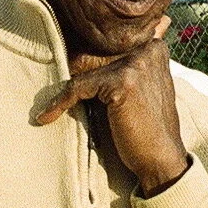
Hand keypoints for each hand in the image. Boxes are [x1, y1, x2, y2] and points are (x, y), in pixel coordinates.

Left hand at [36, 17, 188, 195]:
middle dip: (76, 77)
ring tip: (50, 111)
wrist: (161, 159)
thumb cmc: (148, 128)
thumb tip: (99, 54)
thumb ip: (128, 69)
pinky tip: (46, 118)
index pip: (108, 52)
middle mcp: (148, 51)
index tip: (69, 79)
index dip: (88, 66)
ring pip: (85, 74)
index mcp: (155, 48)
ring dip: (65, 95)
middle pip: (95, 60)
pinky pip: (78, 88)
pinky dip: (60, 103)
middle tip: (54, 97)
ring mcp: (137, 65)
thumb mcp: (144, 89)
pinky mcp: (122, 83)